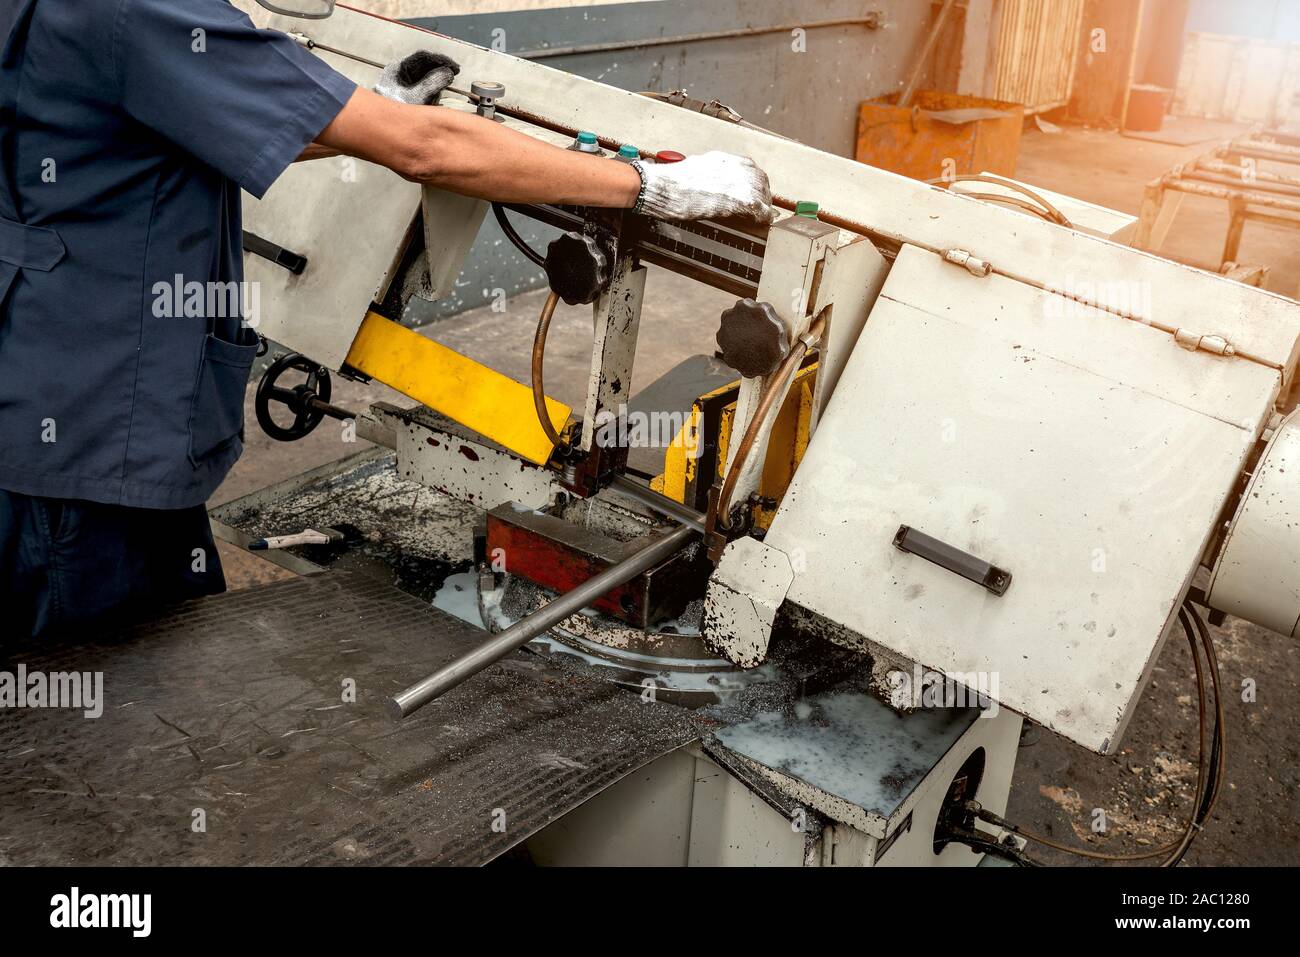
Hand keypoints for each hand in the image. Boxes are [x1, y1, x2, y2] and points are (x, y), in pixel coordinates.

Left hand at [374, 51, 460, 105]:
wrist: (381, 129)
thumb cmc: (393, 112)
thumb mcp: (415, 97)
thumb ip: (431, 83)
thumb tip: (447, 73)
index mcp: (398, 68)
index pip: (423, 57)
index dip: (440, 59)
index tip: (454, 66)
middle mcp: (401, 73)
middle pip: (425, 65)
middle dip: (440, 69)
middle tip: (454, 73)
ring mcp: (404, 83)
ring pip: (425, 75)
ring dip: (437, 79)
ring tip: (446, 84)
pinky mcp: (408, 93)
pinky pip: (424, 86)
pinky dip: (433, 89)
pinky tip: (437, 95)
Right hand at [637, 151, 775, 224]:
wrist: (663, 188)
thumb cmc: (669, 182)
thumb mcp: (691, 170)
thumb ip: (706, 174)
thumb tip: (708, 183)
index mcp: (720, 159)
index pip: (748, 167)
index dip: (753, 181)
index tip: (754, 189)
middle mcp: (731, 166)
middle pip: (759, 178)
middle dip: (763, 191)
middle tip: (763, 204)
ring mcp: (735, 182)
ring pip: (762, 192)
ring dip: (764, 204)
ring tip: (763, 214)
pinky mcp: (735, 199)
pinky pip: (758, 208)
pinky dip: (762, 215)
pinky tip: (762, 221)